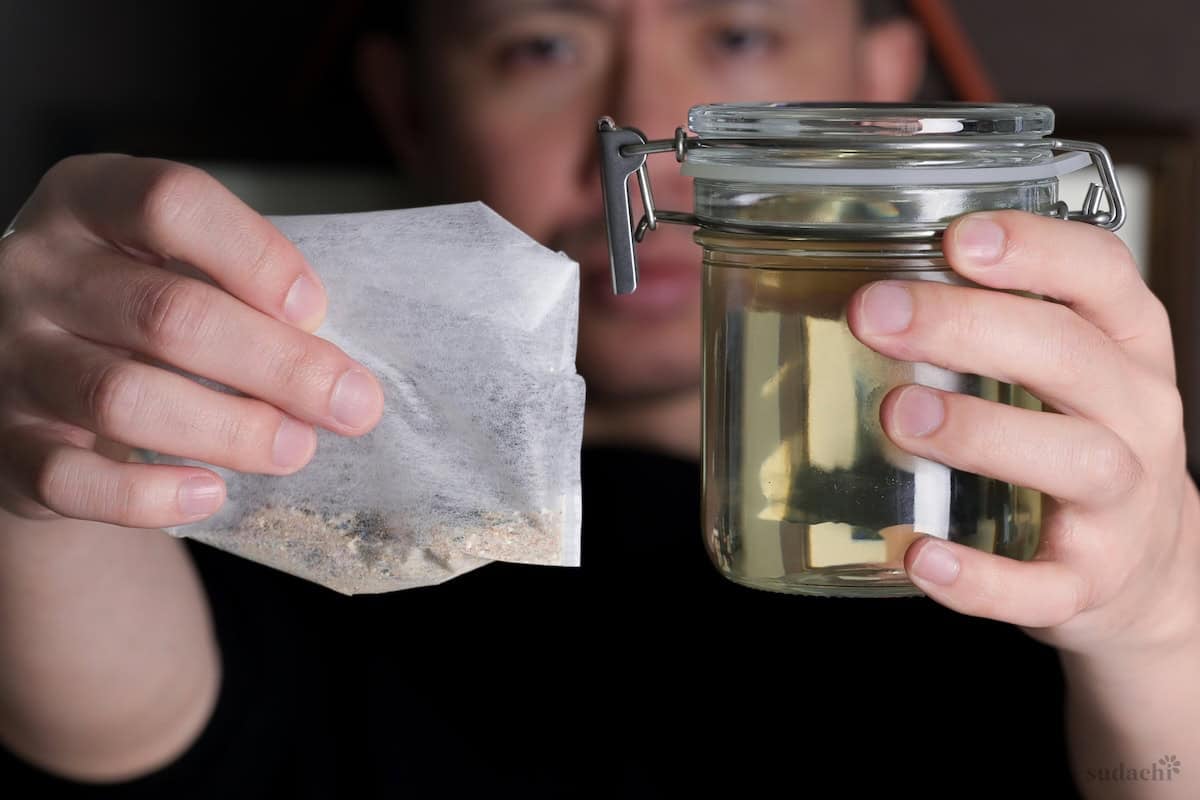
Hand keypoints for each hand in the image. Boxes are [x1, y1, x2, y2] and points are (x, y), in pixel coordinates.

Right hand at [0, 155, 383, 528]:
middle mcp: (34, 270)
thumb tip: (336, 369)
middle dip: (278, 364)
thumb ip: (237, 291)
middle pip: (167, 313)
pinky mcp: (2, 444)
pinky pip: (71, 478)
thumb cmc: (132, 313)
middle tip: (351, 403)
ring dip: (230, 429)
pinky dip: (148, 494)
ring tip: (297, 448)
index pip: (171, 203)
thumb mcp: (169, 264)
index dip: (255, 255)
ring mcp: (8, 358)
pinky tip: (210, 492)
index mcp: (86, 200)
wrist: (30, 382)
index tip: (316, 309)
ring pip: (122, 396)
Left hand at [847, 210, 1199, 658]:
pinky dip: (982, 577)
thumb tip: (859, 290)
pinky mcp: (1090, 582)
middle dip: (970, 328)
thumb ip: (990, 323)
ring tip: (899, 415)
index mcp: (1126, 347)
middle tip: (877, 315)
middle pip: (1071, 356)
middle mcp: (1137, 416)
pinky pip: (1043, 585)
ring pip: (1076, 461)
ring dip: (982, 432)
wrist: (1148, 569)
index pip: (1102, 274)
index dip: (1036, 248)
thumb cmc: (1078, 440)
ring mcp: (1123, 505)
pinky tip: (920, 555)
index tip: (959, 237)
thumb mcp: (1065, 369)